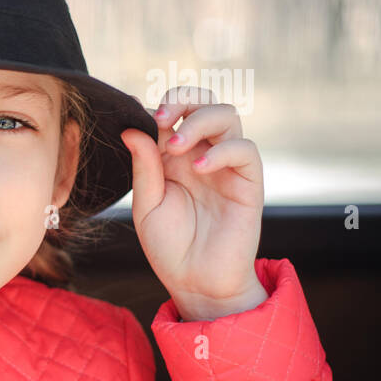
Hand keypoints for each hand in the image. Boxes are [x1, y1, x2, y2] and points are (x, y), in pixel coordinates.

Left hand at [120, 86, 266, 321]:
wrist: (195, 281)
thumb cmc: (169, 246)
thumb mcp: (147, 205)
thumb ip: (144, 167)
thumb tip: (131, 128)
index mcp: (173, 156)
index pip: (174, 112)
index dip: (161, 107)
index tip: (140, 117)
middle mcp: (201, 153)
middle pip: (205, 102)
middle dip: (184, 99)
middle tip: (162, 119)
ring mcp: (226, 166)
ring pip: (228, 115)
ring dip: (200, 120)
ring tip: (178, 146)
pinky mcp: (248, 182)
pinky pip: (244, 150)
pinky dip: (221, 151)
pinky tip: (199, 168)